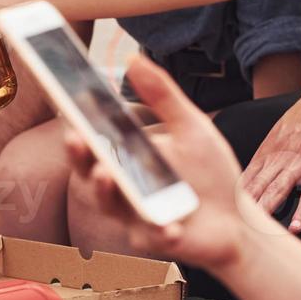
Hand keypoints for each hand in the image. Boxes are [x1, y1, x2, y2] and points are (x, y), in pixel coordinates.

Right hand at [66, 56, 270, 270]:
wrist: (236, 218)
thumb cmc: (208, 172)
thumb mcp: (190, 127)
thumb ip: (163, 96)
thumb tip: (133, 58)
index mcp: (123, 159)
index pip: (91, 142)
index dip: (74, 125)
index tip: (64, 104)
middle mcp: (120, 188)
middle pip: (88, 173)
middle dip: (79, 157)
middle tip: (76, 138)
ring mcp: (135, 217)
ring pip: (110, 206)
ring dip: (105, 191)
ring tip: (106, 173)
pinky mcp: (156, 241)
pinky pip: (153, 237)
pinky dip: (161, 232)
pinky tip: (171, 226)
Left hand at [240, 68, 300, 232]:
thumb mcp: (284, 128)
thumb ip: (272, 149)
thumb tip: (262, 165)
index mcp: (269, 148)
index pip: (247, 175)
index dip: (235, 193)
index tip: (223, 208)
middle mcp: (280, 156)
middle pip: (258, 185)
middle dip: (244, 206)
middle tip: (230, 223)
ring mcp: (300, 163)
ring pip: (278, 190)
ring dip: (266, 210)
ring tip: (255, 229)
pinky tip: (297, 226)